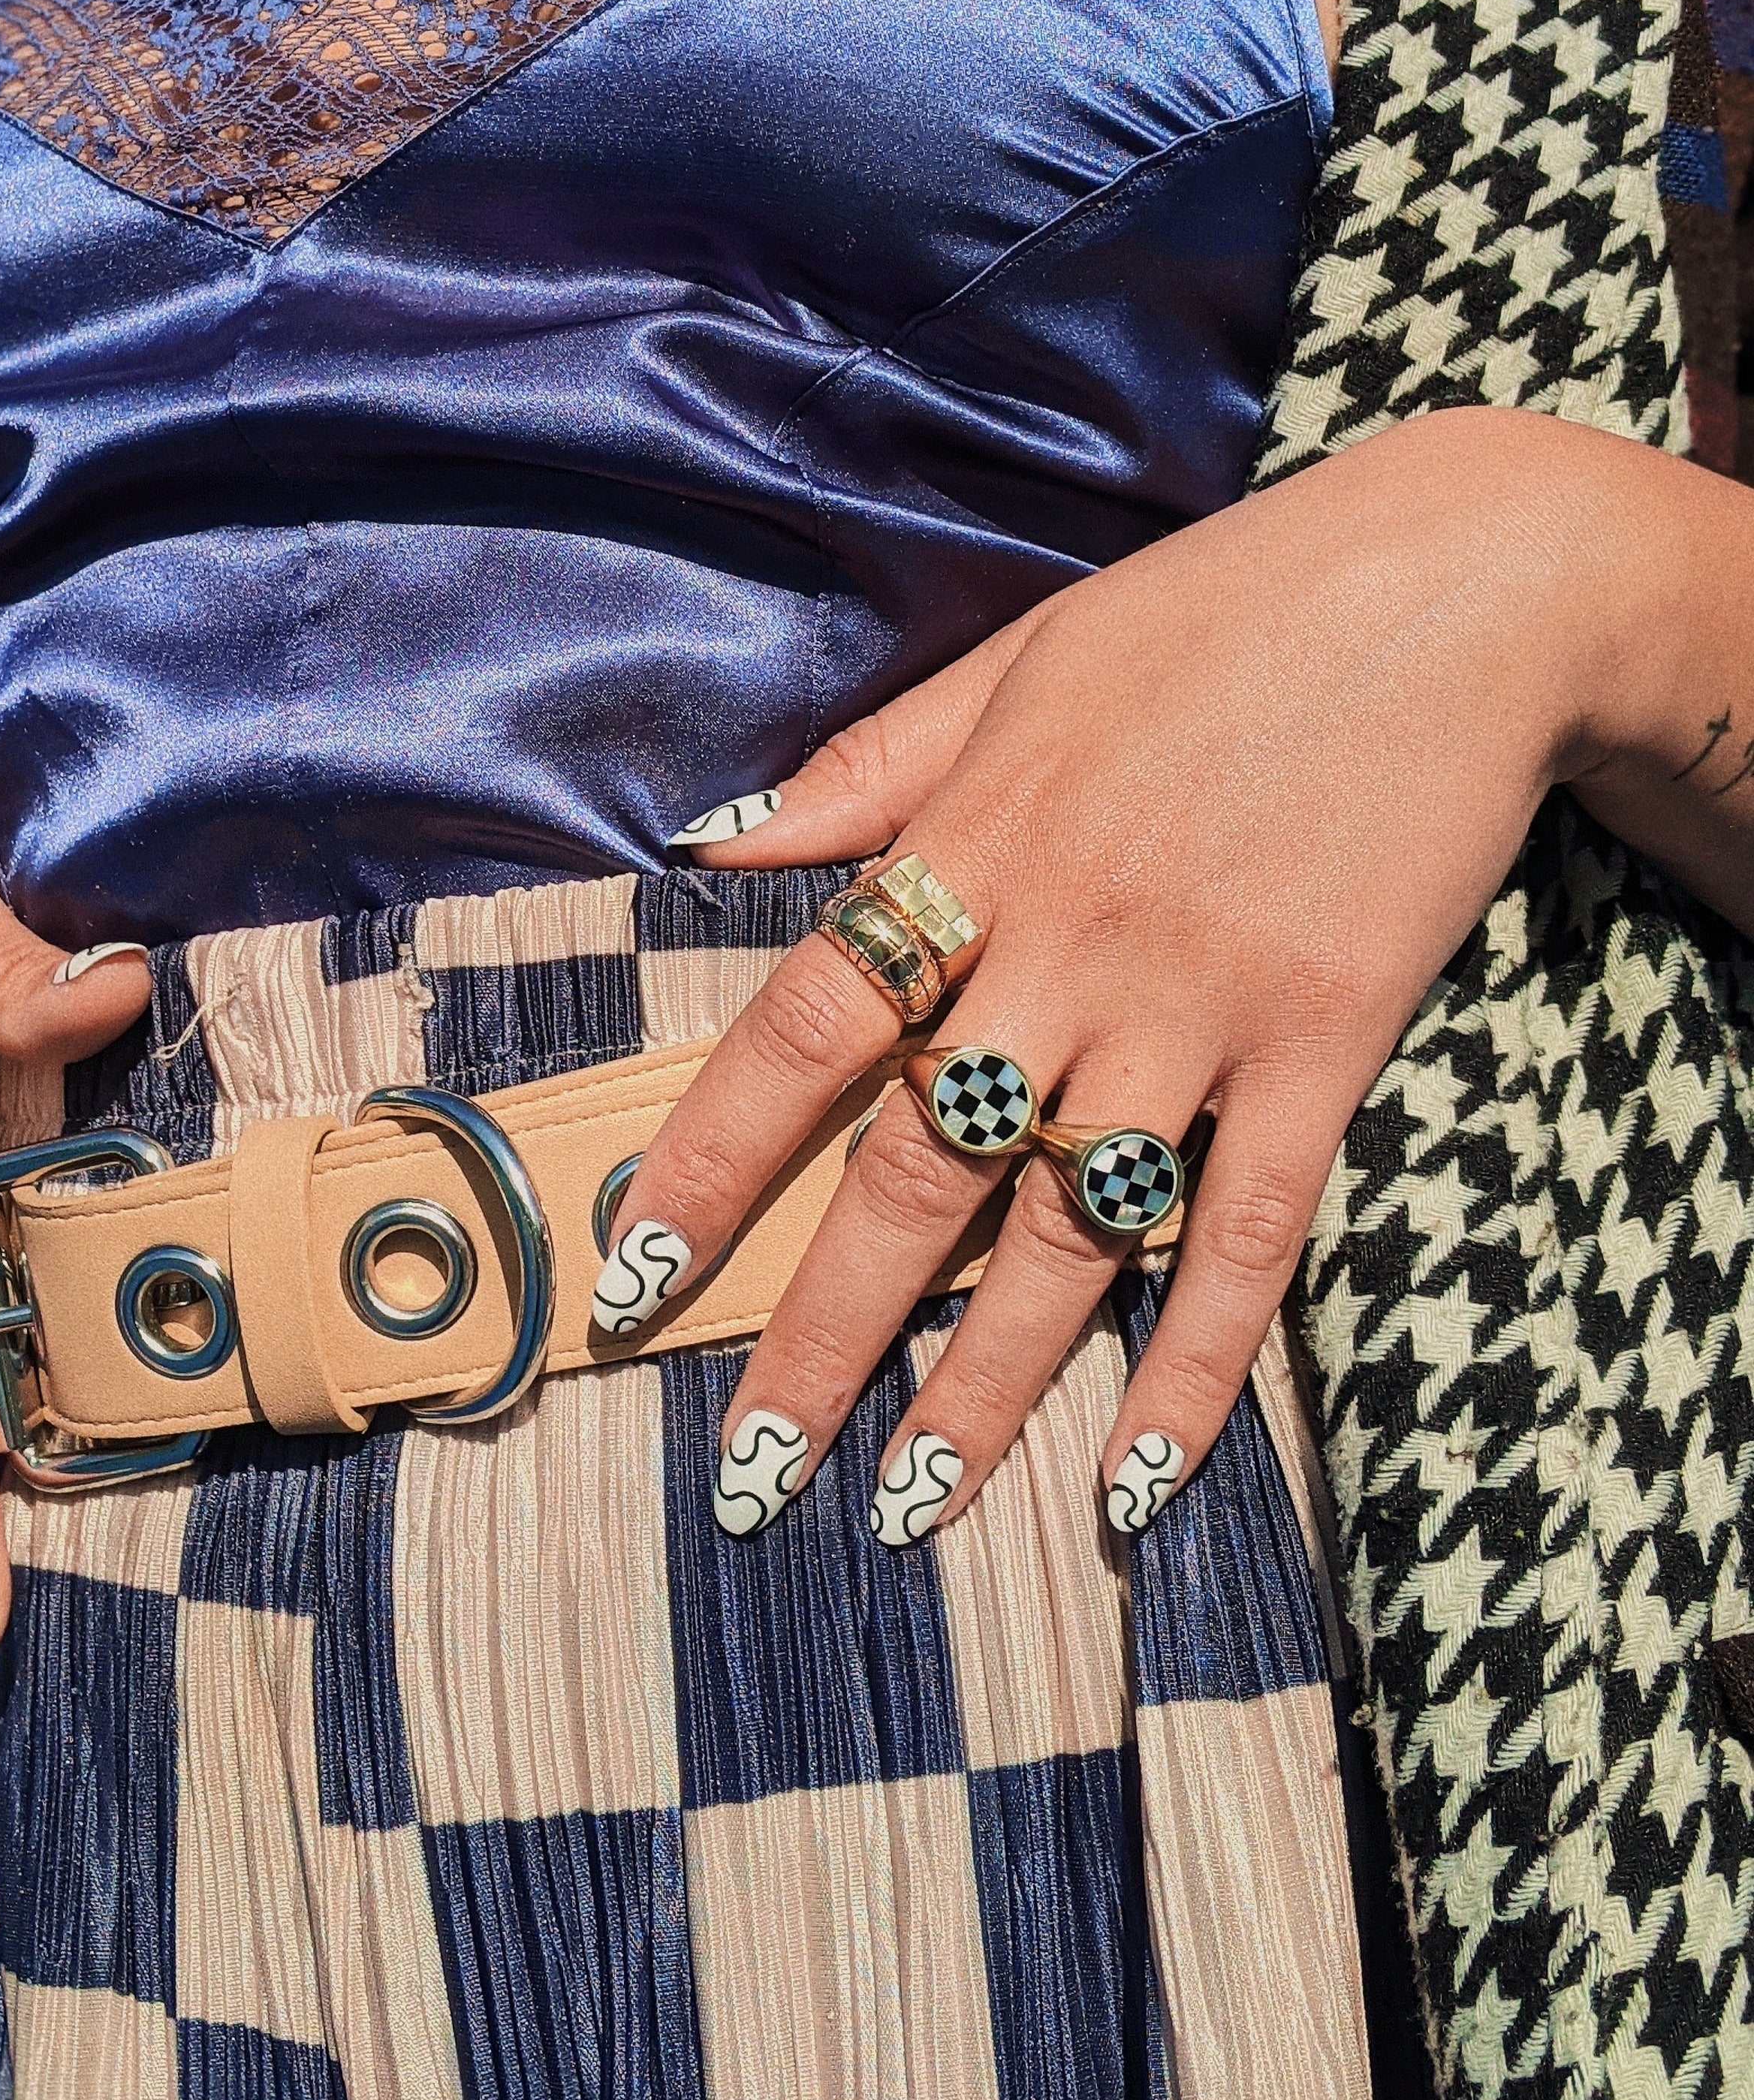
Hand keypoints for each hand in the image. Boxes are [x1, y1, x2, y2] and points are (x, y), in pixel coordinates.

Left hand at [596, 409, 1642, 1544]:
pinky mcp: (1328, 1049)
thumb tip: (715, 847)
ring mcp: (1205, 1011)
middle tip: (754, 1472)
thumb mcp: (1020, 660)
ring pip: (1074, 1235)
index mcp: (977, 846)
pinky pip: (1250, 1237)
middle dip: (824, 1334)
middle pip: (920, 1173)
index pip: (805, 1029)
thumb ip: (866, 770)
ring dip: (986, 1386)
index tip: (635, 1274)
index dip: (712, 1162)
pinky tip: (1140, 1475)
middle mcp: (1073, 950)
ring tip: (910, 1508)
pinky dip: (1195, 1363)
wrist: (1464, 591)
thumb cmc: (1217, 616)